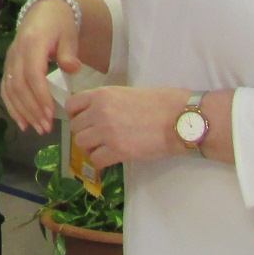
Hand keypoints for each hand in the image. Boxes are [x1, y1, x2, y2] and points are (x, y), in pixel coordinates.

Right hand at [1, 0, 79, 135]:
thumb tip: (73, 69)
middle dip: (32, 110)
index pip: (33, 75)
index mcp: (32, 44)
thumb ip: (69, 52)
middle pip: (20, 86)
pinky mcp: (8, 66)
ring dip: (22, 112)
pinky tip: (21, 122)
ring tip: (35, 129)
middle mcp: (16, 53)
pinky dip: (11, 106)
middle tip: (46, 128)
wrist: (44, 11)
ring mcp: (10, 60)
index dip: (40, 96)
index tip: (50, 114)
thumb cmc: (60, 24)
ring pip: (10, 90)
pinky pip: (6, 88)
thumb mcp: (69, 35)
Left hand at [65, 85, 190, 167]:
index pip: (72, 105)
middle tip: (98, 137)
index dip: (75, 114)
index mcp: (103, 94)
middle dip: (85, 132)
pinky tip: (111, 157)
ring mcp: (107, 132)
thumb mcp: (128, 93)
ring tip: (105, 147)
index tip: (84, 120)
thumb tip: (95, 112)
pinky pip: (96, 160)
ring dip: (91, 147)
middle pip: (75, 127)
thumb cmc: (162, 102)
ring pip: (81, 143)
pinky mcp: (119, 151)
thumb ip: (108, 102)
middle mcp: (100, 112)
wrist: (182, 118)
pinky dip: (101, 161)